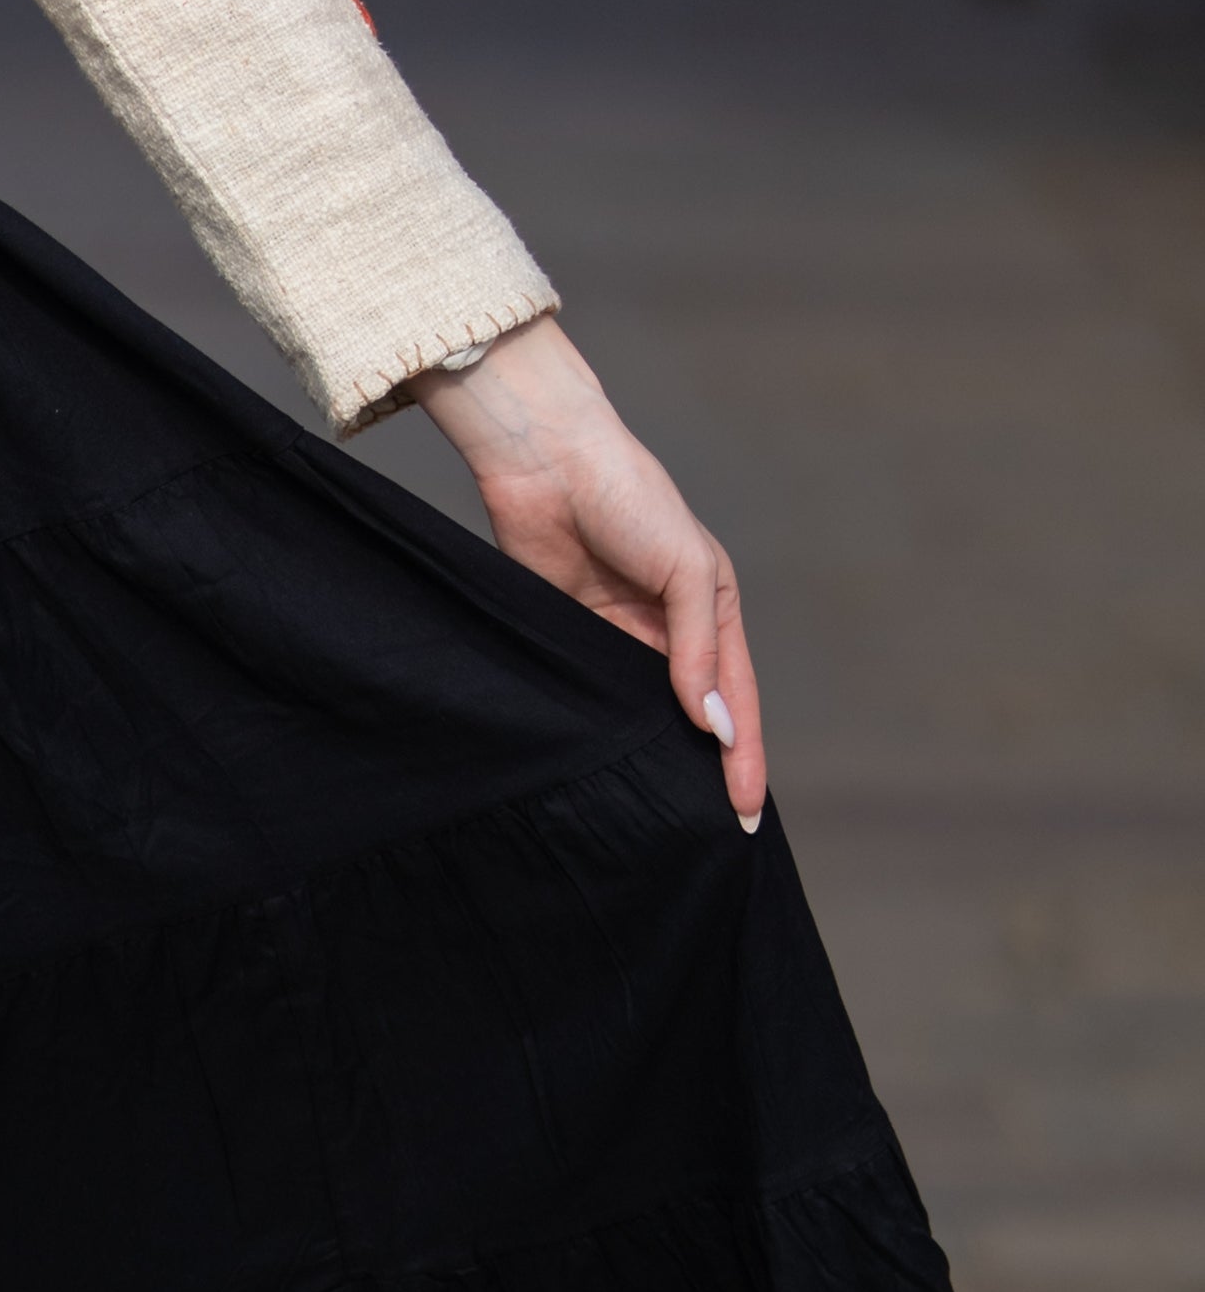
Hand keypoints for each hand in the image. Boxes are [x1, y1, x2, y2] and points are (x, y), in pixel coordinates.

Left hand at [413, 314, 764, 828]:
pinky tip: (599, 765)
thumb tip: (715, 724)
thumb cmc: (629, 496)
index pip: (737, 701)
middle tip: (705, 833)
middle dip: (703, 768)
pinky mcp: (568, 631)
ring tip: (656, 814)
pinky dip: (600, 727)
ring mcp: (617, 634)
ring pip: (642, 712)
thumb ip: (698, 648)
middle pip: (694, 716)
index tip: (745, 815)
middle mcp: (670, 630)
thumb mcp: (686, 570)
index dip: (744, 759)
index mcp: (713, 611)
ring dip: (650, 754)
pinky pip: (591, 691)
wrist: (545, 458)